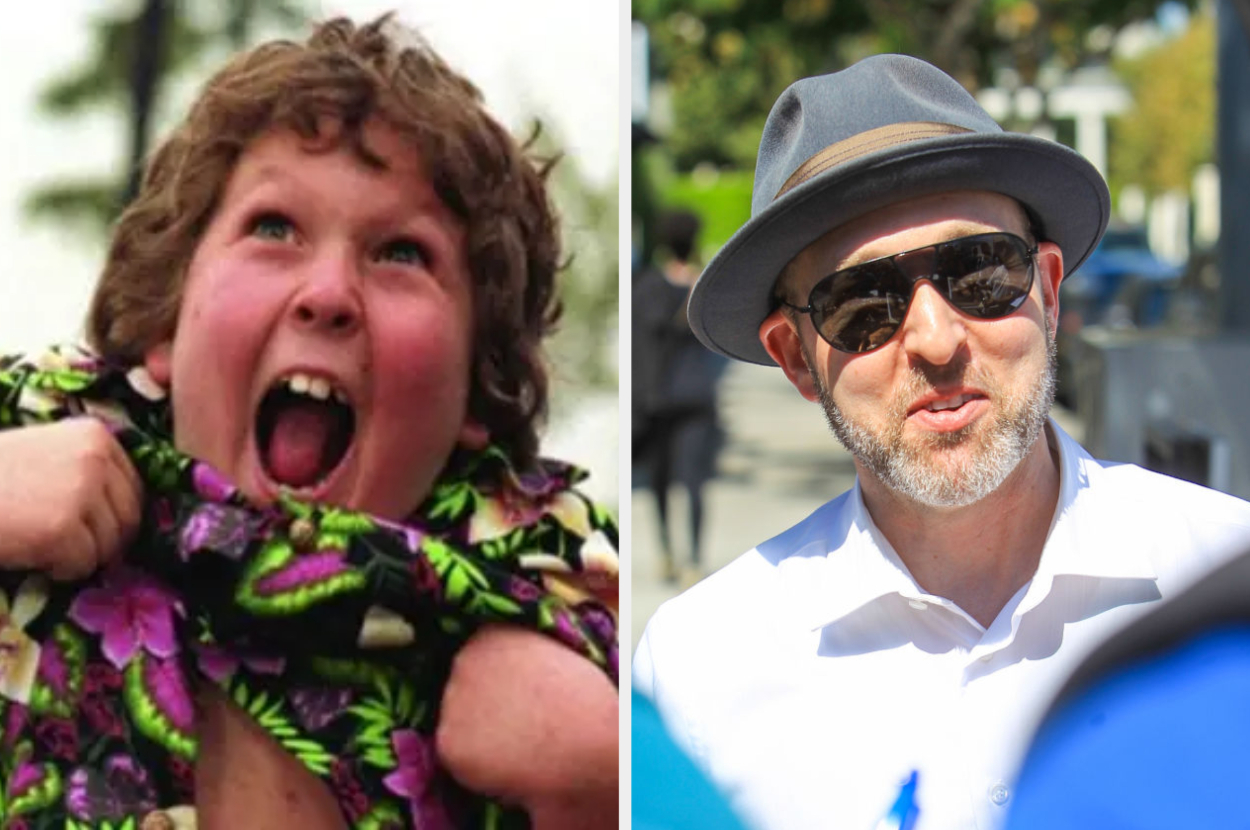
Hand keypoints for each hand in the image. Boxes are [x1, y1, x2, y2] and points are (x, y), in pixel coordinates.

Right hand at [0, 419, 142, 579]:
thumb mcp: (48, 455)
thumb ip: (88, 471)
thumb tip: (131, 517)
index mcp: (96, 435)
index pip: (133, 489)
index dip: (113, 517)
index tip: (86, 528)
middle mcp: (96, 458)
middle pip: (129, 519)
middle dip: (103, 542)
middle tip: (67, 548)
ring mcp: (81, 491)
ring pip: (109, 545)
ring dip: (80, 557)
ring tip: (40, 545)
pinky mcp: (62, 528)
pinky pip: (83, 565)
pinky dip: (60, 570)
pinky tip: (31, 555)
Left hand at [436, 625, 617, 826]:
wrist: (586, 744)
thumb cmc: (588, 701)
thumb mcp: (559, 655)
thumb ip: (528, 656)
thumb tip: (522, 673)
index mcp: (494, 632)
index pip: (482, 654)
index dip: (498, 679)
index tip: (517, 696)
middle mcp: (464, 659)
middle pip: (465, 684)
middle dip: (483, 703)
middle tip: (517, 725)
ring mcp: (451, 700)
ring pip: (458, 721)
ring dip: (479, 734)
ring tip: (518, 748)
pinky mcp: (447, 742)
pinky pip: (458, 756)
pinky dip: (476, 766)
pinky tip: (507, 768)